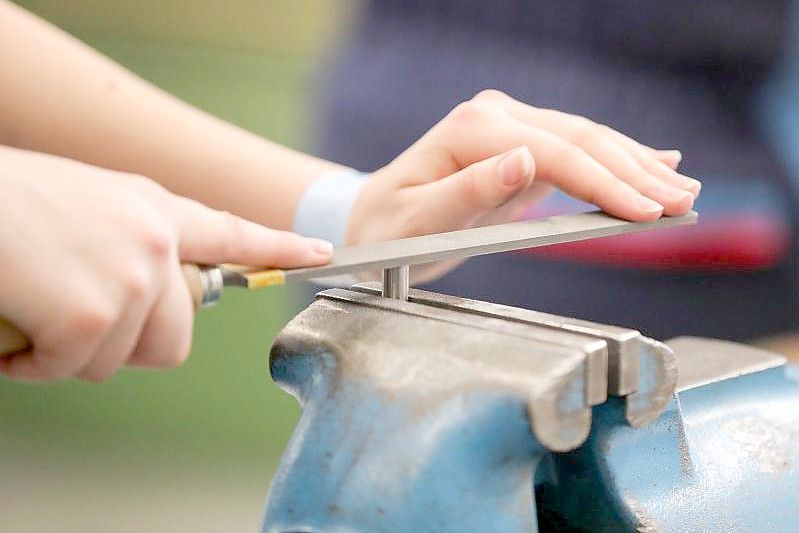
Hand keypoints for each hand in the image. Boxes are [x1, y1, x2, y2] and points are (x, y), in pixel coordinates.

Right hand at [0, 147, 331, 381]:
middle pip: (175, 339)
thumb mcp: (91, 204)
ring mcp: (131, 277)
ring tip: (35, 307)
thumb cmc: (9, 201)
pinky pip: (71, 369)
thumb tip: (151, 289)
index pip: (232, 232)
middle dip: (125, 346)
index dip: (279, 246)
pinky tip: (15, 326)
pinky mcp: (94, 315)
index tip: (321, 252)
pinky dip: (34, 363)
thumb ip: (134, 240)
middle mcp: (156, 241)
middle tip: (77, 323)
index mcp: (154, 209)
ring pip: (116, 359)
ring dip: (68, 350)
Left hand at [346, 90, 699, 281]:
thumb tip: (524, 159)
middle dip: (635, 173)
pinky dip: (617, 160)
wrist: (376, 223)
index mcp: (472, 131)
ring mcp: (510, 129)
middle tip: (682, 202)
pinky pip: (576, 152)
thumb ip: (466, 191)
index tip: (645, 211)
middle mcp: (494, 119)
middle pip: (581, 140)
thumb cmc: (388, 230)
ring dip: (636, 165)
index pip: (555, 152)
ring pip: (587, 141)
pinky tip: (655, 161)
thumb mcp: (417, 221)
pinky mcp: (520, 148)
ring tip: (681, 189)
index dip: (605, 182)